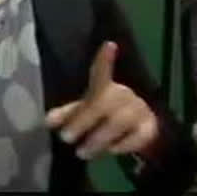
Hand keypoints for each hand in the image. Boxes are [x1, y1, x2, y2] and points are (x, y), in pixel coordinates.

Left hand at [46, 41, 158, 159]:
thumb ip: (67, 114)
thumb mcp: (84, 112)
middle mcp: (123, 94)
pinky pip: (138, 136)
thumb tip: (47, 121)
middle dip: (82, 121)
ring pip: (119, 122)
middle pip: (102, 104)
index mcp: (105, 87)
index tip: (109, 45)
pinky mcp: (150, 126)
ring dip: (98, 139)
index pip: (102, 72)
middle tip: (66, 138)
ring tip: (82, 152)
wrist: (138, 129)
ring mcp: (139, 109)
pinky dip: (123, 145)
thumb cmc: (104, 115)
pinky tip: (111, 151)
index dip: (105, 60)